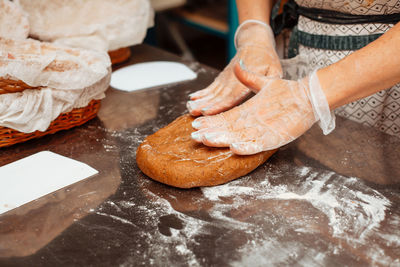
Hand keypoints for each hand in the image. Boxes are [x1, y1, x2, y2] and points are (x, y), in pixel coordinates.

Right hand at [187, 21, 281, 116]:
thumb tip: (266, 92)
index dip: (220, 104)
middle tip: (195, 112)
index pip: (232, 95)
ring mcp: (226, 78)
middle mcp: (234, 79)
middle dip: (206, 104)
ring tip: (190, 107)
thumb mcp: (274, 70)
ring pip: (212, 91)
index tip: (209, 111)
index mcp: (247, 79)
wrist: (255, 42)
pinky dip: (201, 93)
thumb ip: (269, 82)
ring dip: (201, 100)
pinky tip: (192, 99)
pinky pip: (211, 87)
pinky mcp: (222, 77)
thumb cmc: (267, 59)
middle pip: (219, 95)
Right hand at [190, 62, 333, 154]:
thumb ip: (249, 78)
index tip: (197, 118)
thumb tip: (235, 66)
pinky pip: (258, 145)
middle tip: (194, 135)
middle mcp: (251, 122)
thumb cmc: (286, 90)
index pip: (225, 114)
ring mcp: (262, 131)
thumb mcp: (266, 80)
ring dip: (221, 139)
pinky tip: (234, 148)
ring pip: (237, 137)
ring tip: (206, 140)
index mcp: (248, 110)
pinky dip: (247, 147)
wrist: (308, 97)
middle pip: (227, 128)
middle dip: (211, 132)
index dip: (211, 117)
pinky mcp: (274, 138)